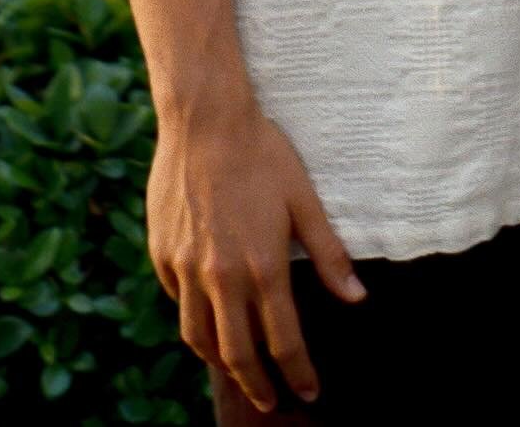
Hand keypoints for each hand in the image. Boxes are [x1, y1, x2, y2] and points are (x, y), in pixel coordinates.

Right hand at [148, 98, 365, 412]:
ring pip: (198, 337)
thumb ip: (329, 254)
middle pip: (237, 353)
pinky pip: (179, 301)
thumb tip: (356, 297)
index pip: (283, 340)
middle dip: (257, 385)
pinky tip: (208, 315)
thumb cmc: (263, 154)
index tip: (308, 392)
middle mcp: (221, 276)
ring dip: (221, 361)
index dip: (298, 373)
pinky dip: (194, 317)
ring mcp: (186, 267)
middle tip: (271, 401)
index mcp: (262, 266)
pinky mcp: (162, 254)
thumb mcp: (304, 200)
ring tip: (238, 369)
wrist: (206, 121)